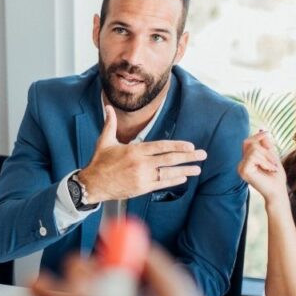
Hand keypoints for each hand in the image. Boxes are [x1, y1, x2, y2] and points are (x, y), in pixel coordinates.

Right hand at [79, 105, 206, 203]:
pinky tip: (183, 178)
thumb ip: (110, 123)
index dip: (177, 145)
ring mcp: (142, 177)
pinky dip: (173, 181)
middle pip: (169, 159)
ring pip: (168, 172)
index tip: (190, 145)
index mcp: (134, 150)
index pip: (161, 146)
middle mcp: (141, 163)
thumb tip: (108, 107)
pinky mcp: (141, 188)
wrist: (92, 184)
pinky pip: (161, 184)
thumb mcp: (105, 141)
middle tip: (202, 155)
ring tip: (198, 169)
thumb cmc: (99, 162)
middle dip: (188, 157)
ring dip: (185, 170)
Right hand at [237, 130, 286, 204]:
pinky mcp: (243, 170)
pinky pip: (254, 156)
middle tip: (273, 163)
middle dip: (266, 150)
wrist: (278, 192)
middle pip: (251, 143)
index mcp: (246, 160)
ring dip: (267, 157)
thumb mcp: (272, 156)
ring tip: (271, 168)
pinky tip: (268, 170)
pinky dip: (265, 162)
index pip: (247, 142)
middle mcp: (241, 163)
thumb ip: (266, 144)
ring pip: (254, 149)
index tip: (267, 134)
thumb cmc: (276, 177)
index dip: (257, 136)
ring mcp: (241, 167)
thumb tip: (261, 130)